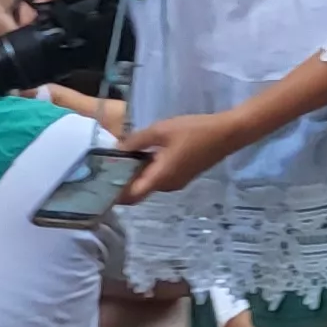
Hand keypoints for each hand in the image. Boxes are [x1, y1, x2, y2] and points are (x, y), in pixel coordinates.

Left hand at [118, 111, 248, 202]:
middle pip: (138, 191)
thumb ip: (136, 140)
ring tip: (122, 157)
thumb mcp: (161, 130)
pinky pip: (160, 177)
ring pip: (149, 183)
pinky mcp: (184, 175)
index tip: (97, 186)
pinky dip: (149, 170)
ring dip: (136, 174)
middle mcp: (167, 185)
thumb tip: (116, 149)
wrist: (229, 133)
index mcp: (160, 177)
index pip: (130, 196)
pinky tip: (144, 154)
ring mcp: (178, 181)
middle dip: (122, 182)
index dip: (113, 195)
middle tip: (105, 166)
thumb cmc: (195, 131)